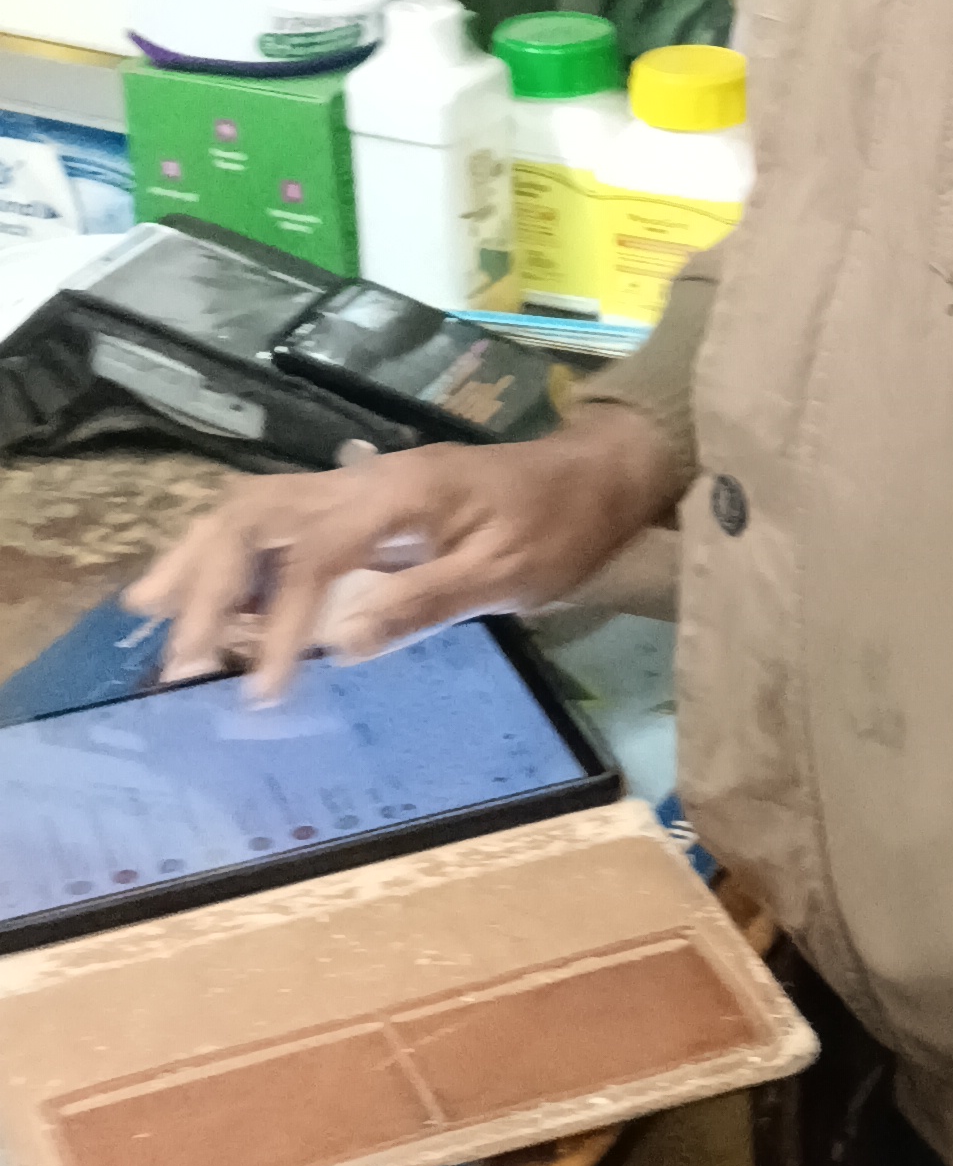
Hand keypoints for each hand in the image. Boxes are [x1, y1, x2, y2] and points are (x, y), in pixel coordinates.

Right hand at [125, 410, 683, 699]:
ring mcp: (353, 484)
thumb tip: (338, 642)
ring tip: (149, 615)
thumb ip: (423, 601)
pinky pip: (272, 517)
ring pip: (250, 508)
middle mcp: (360, 479)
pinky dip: (225, 552)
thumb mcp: (507, 574)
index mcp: (397, 495)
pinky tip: (199, 590)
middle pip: (253, 516)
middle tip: (174, 660)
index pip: (312, 557)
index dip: (275, 623)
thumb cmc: (558, 529)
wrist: (590, 476)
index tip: (258, 689)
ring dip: (197, 561)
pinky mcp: (355, 500)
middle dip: (204, 586)